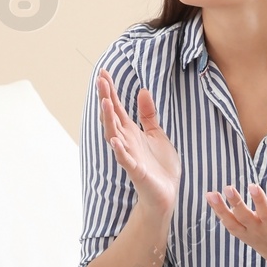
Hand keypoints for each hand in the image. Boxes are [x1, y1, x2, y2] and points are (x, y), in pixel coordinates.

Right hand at [98, 69, 180, 214]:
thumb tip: (143, 90)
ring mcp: (129, 155)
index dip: (110, 90)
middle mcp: (126, 141)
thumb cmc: (159, 166)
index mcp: (131, 132)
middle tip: (101, 80)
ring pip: (114, 135)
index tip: (103, 72)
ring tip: (105, 103)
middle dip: (106, 99)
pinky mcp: (136, 171)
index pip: (117, 107)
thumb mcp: (157, 134)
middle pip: (112, 117)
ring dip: (109, 120)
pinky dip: (119, 150)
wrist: (165, 193)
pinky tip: (114, 140)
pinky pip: (124, 159)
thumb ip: (148, 114)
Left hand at [205, 184, 266, 260]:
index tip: (252, 185)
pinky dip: (219, 213)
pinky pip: (227, 224)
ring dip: (219, 208)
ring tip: (210, 194)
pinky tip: (211, 198)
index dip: (258, 198)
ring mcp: (247, 232)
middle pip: (244, 216)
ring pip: (231, 221)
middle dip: (236, 202)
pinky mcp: (240, 233)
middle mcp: (258, 229)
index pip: (265, 210)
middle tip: (228, 187)